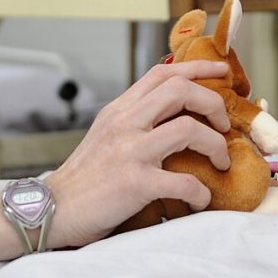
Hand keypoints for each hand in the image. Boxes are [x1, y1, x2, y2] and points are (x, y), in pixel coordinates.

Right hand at [44, 60, 231, 248]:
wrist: (53, 210)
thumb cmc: (84, 178)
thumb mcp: (105, 134)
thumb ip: (134, 119)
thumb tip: (172, 111)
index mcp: (119, 110)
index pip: (162, 73)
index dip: (197, 68)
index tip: (221, 71)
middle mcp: (124, 123)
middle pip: (180, 90)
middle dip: (213, 103)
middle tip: (224, 125)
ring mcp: (129, 151)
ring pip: (187, 129)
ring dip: (215, 145)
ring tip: (220, 161)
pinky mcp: (134, 183)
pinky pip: (184, 182)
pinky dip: (201, 192)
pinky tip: (201, 200)